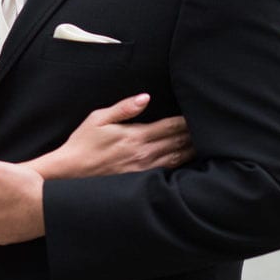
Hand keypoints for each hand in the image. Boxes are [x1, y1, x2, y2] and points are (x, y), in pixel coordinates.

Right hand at [25, 93, 193, 179]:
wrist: (70, 173)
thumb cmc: (82, 144)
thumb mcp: (98, 119)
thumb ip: (124, 107)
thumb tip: (145, 97)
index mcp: (135, 136)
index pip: (171, 126)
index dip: (187, 121)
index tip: (198, 114)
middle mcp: (144, 154)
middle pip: (179, 143)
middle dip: (195, 135)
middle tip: (209, 129)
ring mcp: (144, 170)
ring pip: (177, 159)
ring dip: (192, 151)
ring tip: (206, 145)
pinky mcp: (141, 181)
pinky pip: (168, 173)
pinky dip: (182, 166)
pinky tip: (189, 163)